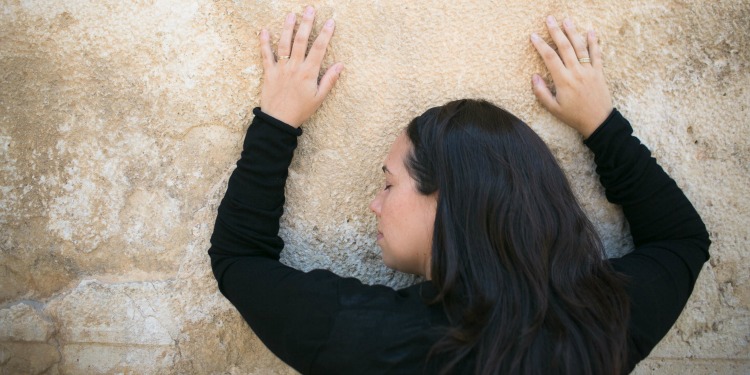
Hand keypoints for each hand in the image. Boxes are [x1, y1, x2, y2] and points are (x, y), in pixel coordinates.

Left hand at [259, 6, 343, 127]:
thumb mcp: (319, 98)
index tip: (330, 21)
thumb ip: (329, 80)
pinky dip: (264, 42)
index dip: (325, 34)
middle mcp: (295, 67)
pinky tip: (264, 30)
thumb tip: (340, 65)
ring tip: (291, 14)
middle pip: (301, 40)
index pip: (319, 48)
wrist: (279, 122)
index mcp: (309, 73)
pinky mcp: (269, 73)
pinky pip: (265, 55)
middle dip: (306, 23)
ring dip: (287, 27)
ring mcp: (280, 69)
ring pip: (284, 44)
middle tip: (310, 9)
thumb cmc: (301, 111)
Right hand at [530, 16, 611, 137]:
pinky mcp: (599, 72)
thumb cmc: (574, 116)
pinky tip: (590, 31)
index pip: (550, 58)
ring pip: (580, 47)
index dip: (540, 45)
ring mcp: (589, 70)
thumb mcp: (553, 108)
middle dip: (556, 31)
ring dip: (572, 32)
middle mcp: (576, 72)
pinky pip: (596, 54)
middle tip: (549, 19)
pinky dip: (594, 42)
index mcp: (563, 80)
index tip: (533, 36)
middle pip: (564, 47)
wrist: (598, 122)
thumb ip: (541, 92)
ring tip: (566, 20)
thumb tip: (534, 76)